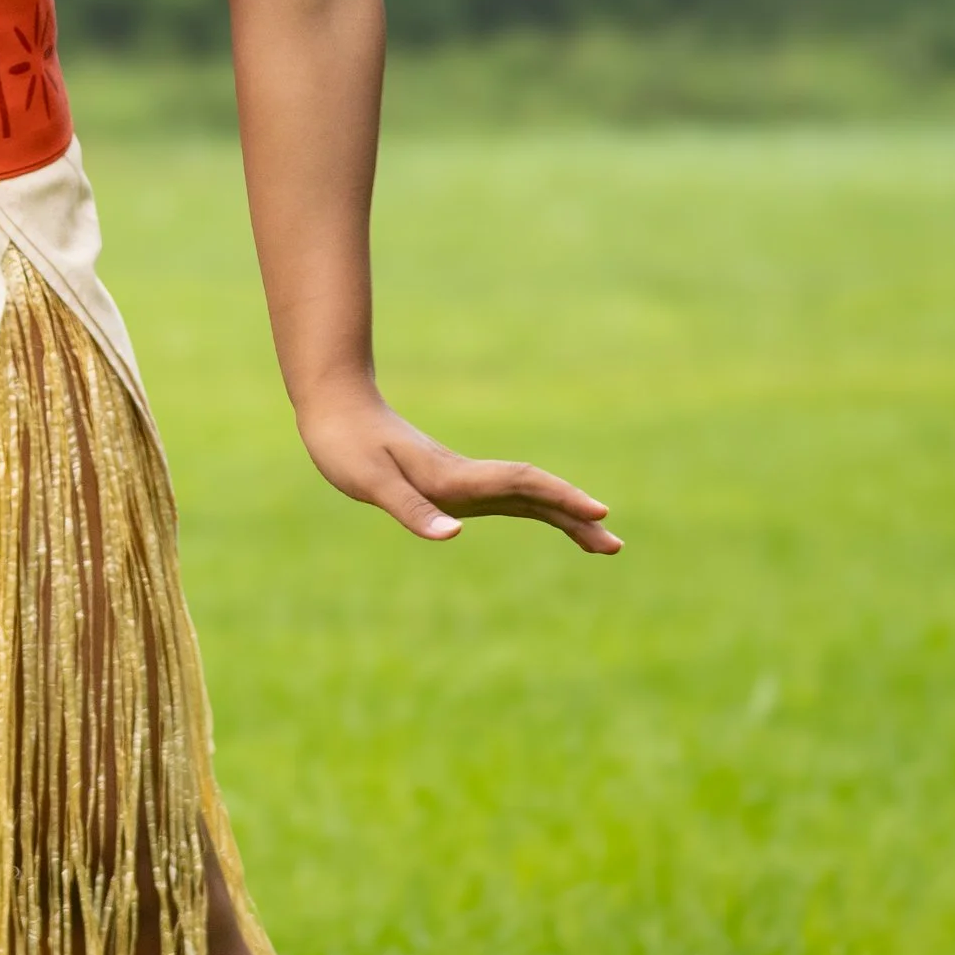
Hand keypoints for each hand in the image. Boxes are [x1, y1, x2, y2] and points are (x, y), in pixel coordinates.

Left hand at [298, 388, 621, 552]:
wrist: (337, 409)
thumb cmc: (347, 446)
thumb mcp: (370, 483)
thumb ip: (412, 509)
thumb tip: (454, 537)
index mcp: (453, 476)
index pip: (521, 484)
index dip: (560, 497)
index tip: (598, 513)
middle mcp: (468, 477)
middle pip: (536, 494)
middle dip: (577, 517)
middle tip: (616, 546)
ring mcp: (466, 481)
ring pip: (528, 498)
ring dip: (566, 518)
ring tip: (602, 544)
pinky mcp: (457, 486)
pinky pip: (510, 501)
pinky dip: (540, 512)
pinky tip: (555, 524)